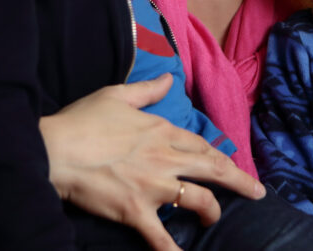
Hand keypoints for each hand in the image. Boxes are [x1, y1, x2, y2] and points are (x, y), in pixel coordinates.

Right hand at [40, 74, 265, 250]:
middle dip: (239, 182)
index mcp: (162, 130)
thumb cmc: (82, 120)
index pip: (201, 145)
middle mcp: (165, 158)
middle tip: (258, 193)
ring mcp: (153, 186)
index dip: (220, 156)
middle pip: (213, 169)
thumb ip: (147, 89)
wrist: (54, 150)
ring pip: (198, 201)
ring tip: (215, 219)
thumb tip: (168, 78)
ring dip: (212, 211)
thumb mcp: (117, 94)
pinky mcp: (136, 211)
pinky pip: (162, 237)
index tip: (232, 164)